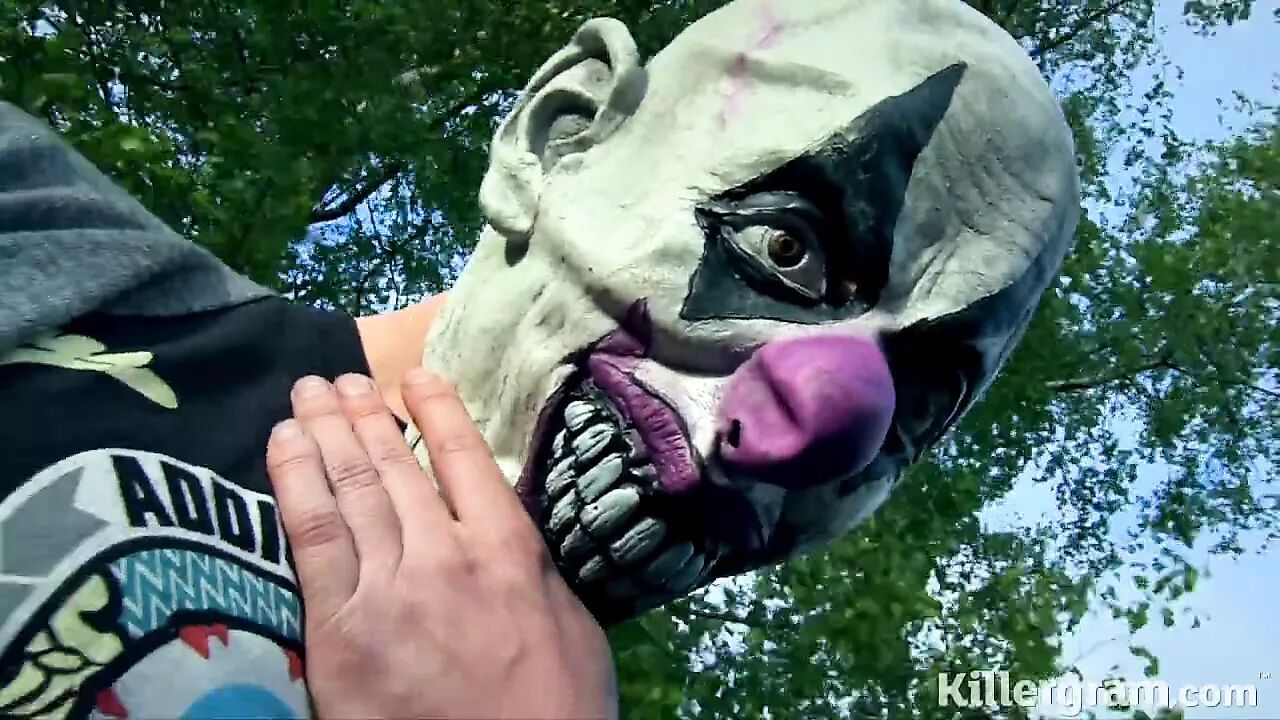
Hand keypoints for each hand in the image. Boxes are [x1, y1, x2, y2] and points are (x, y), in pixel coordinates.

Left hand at [265, 369, 616, 719]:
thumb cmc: (554, 711)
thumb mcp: (573, 628)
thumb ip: (533, 571)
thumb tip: (502, 532)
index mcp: (507, 551)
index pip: (463, 457)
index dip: (434, 408)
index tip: (412, 376)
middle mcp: (444, 554)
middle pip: (394, 465)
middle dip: (362, 413)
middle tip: (338, 380)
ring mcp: (387, 588)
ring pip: (349, 487)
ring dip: (325, 432)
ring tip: (308, 395)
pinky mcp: (338, 627)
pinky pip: (311, 537)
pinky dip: (296, 482)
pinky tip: (285, 447)